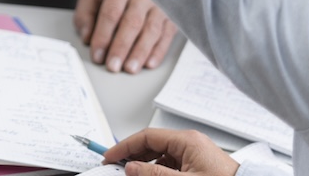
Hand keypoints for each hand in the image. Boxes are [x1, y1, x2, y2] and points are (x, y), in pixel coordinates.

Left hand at [73, 0, 176, 72]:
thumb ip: (85, 15)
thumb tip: (87, 38)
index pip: (110, 14)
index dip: (103, 37)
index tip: (97, 56)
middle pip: (132, 23)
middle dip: (121, 47)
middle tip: (113, 66)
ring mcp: (159, 2)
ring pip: (151, 30)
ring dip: (140, 52)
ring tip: (130, 69)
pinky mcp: (172, 14)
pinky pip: (167, 34)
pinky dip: (159, 51)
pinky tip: (149, 64)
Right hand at [102, 129, 238, 175]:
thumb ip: (155, 175)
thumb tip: (131, 168)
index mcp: (187, 141)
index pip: (147, 136)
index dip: (125, 146)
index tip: (110, 157)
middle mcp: (190, 143)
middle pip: (152, 144)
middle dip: (133, 155)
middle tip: (116, 167)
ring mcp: (194, 153)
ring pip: (161, 155)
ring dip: (145, 165)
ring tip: (132, 174)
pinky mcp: (198, 165)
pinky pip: (171, 164)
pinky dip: (158, 170)